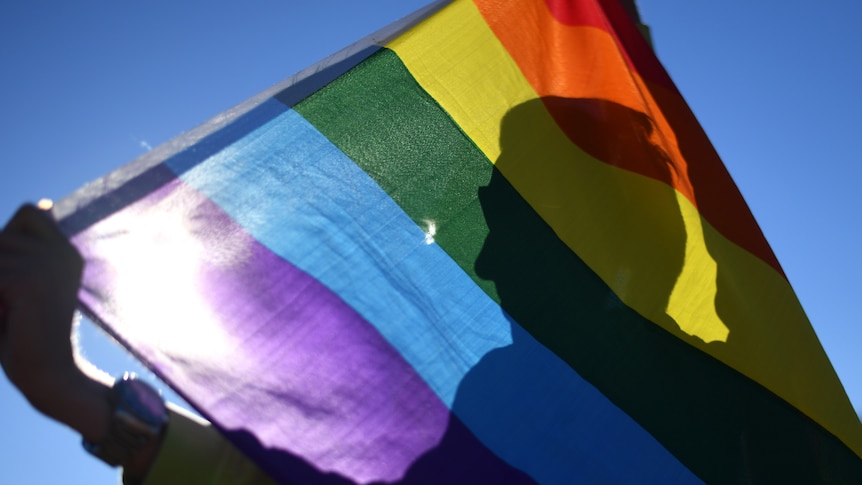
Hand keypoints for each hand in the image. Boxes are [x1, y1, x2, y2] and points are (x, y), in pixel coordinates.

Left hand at [0, 204, 161, 477]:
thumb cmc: (27, 336)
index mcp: (69, 252)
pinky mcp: (29, 280)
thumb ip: (19, 256)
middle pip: (1, 235)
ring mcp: (50, 263)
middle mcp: (64, 252)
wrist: (51, 375)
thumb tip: (36, 209)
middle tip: (11, 303)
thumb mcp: (23, 287)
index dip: (9, 237)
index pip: (30, 212)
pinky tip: (6, 318)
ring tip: (8, 311)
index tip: (12, 280)